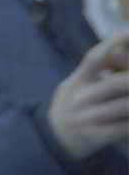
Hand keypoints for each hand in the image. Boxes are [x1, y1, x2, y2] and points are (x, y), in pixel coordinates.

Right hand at [46, 33, 128, 159]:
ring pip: (125, 107)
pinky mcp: (95, 137)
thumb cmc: (72, 106)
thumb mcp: (77, 85)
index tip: (128, 33)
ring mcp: (87, 119)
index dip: (113, 44)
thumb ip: (97, 70)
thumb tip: (121, 48)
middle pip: (116, 83)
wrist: (53, 140)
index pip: (94, 58)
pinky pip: (124, 129)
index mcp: (77, 82)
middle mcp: (80, 99)